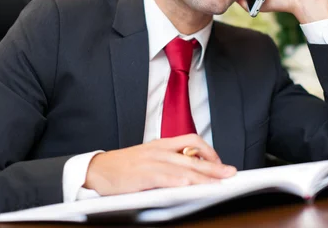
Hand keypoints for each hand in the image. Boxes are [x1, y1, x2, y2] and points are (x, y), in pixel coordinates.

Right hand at [84, 134, 236, 195]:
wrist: (97, 169)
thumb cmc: (124, 166)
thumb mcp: (149, 158)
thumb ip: (169, 162)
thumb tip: (191, 172)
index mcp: (162, 145)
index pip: (191, 141)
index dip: (208, 151)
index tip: (219, 162)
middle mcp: (159, 151)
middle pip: (192, 156)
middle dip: (214, 166)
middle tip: (230, 173)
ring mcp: (150, 162)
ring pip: (182, 168)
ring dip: (202, 177)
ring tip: (217, 183)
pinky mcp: (141, 175)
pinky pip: (162, 177)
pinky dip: (176, 181)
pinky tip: (187, 186)